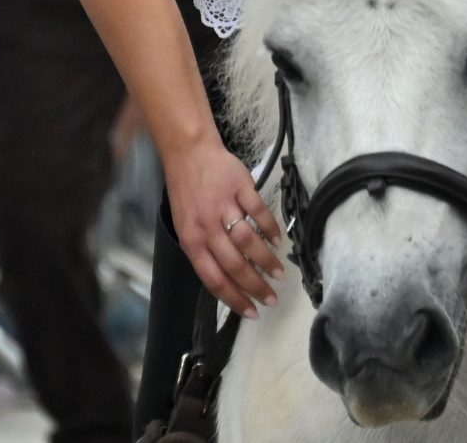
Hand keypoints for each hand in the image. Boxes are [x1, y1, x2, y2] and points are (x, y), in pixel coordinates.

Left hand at [165, 138, 284, 319]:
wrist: (189, 153)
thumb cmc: (188, 195)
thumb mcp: (187, 228)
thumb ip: (205, 253)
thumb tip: (230, 282)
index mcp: (192, 241)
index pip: (214, 279)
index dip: (235, 299)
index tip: (253, 312)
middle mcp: (207, 227)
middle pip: (235, 265)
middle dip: (256, 286)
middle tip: (272, 297)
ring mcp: (224, 206)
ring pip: (248, 241)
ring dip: (266, 261)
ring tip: (279, 273)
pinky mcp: (240, 187)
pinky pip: (259, 212)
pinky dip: (271, 229)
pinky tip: (278, 241)